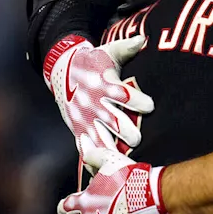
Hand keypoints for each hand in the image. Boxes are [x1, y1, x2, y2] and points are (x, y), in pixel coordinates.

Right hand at [43, 35, 154, 158]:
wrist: (62, 71)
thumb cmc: (93, 62)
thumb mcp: (107, 52)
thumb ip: (125, 48)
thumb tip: (143, 39)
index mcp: (105, 85)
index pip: (122, 94)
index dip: (136, 100)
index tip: (149, 106)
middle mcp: (95, 103)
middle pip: (112, 119)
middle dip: (124, 130)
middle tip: (137, 139)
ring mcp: (86, 118)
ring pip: (100, 137)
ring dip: (111, 149)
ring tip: (123, 161)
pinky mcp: (79, 129)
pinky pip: (87, 147)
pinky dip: (93, 160)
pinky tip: (101, 174)